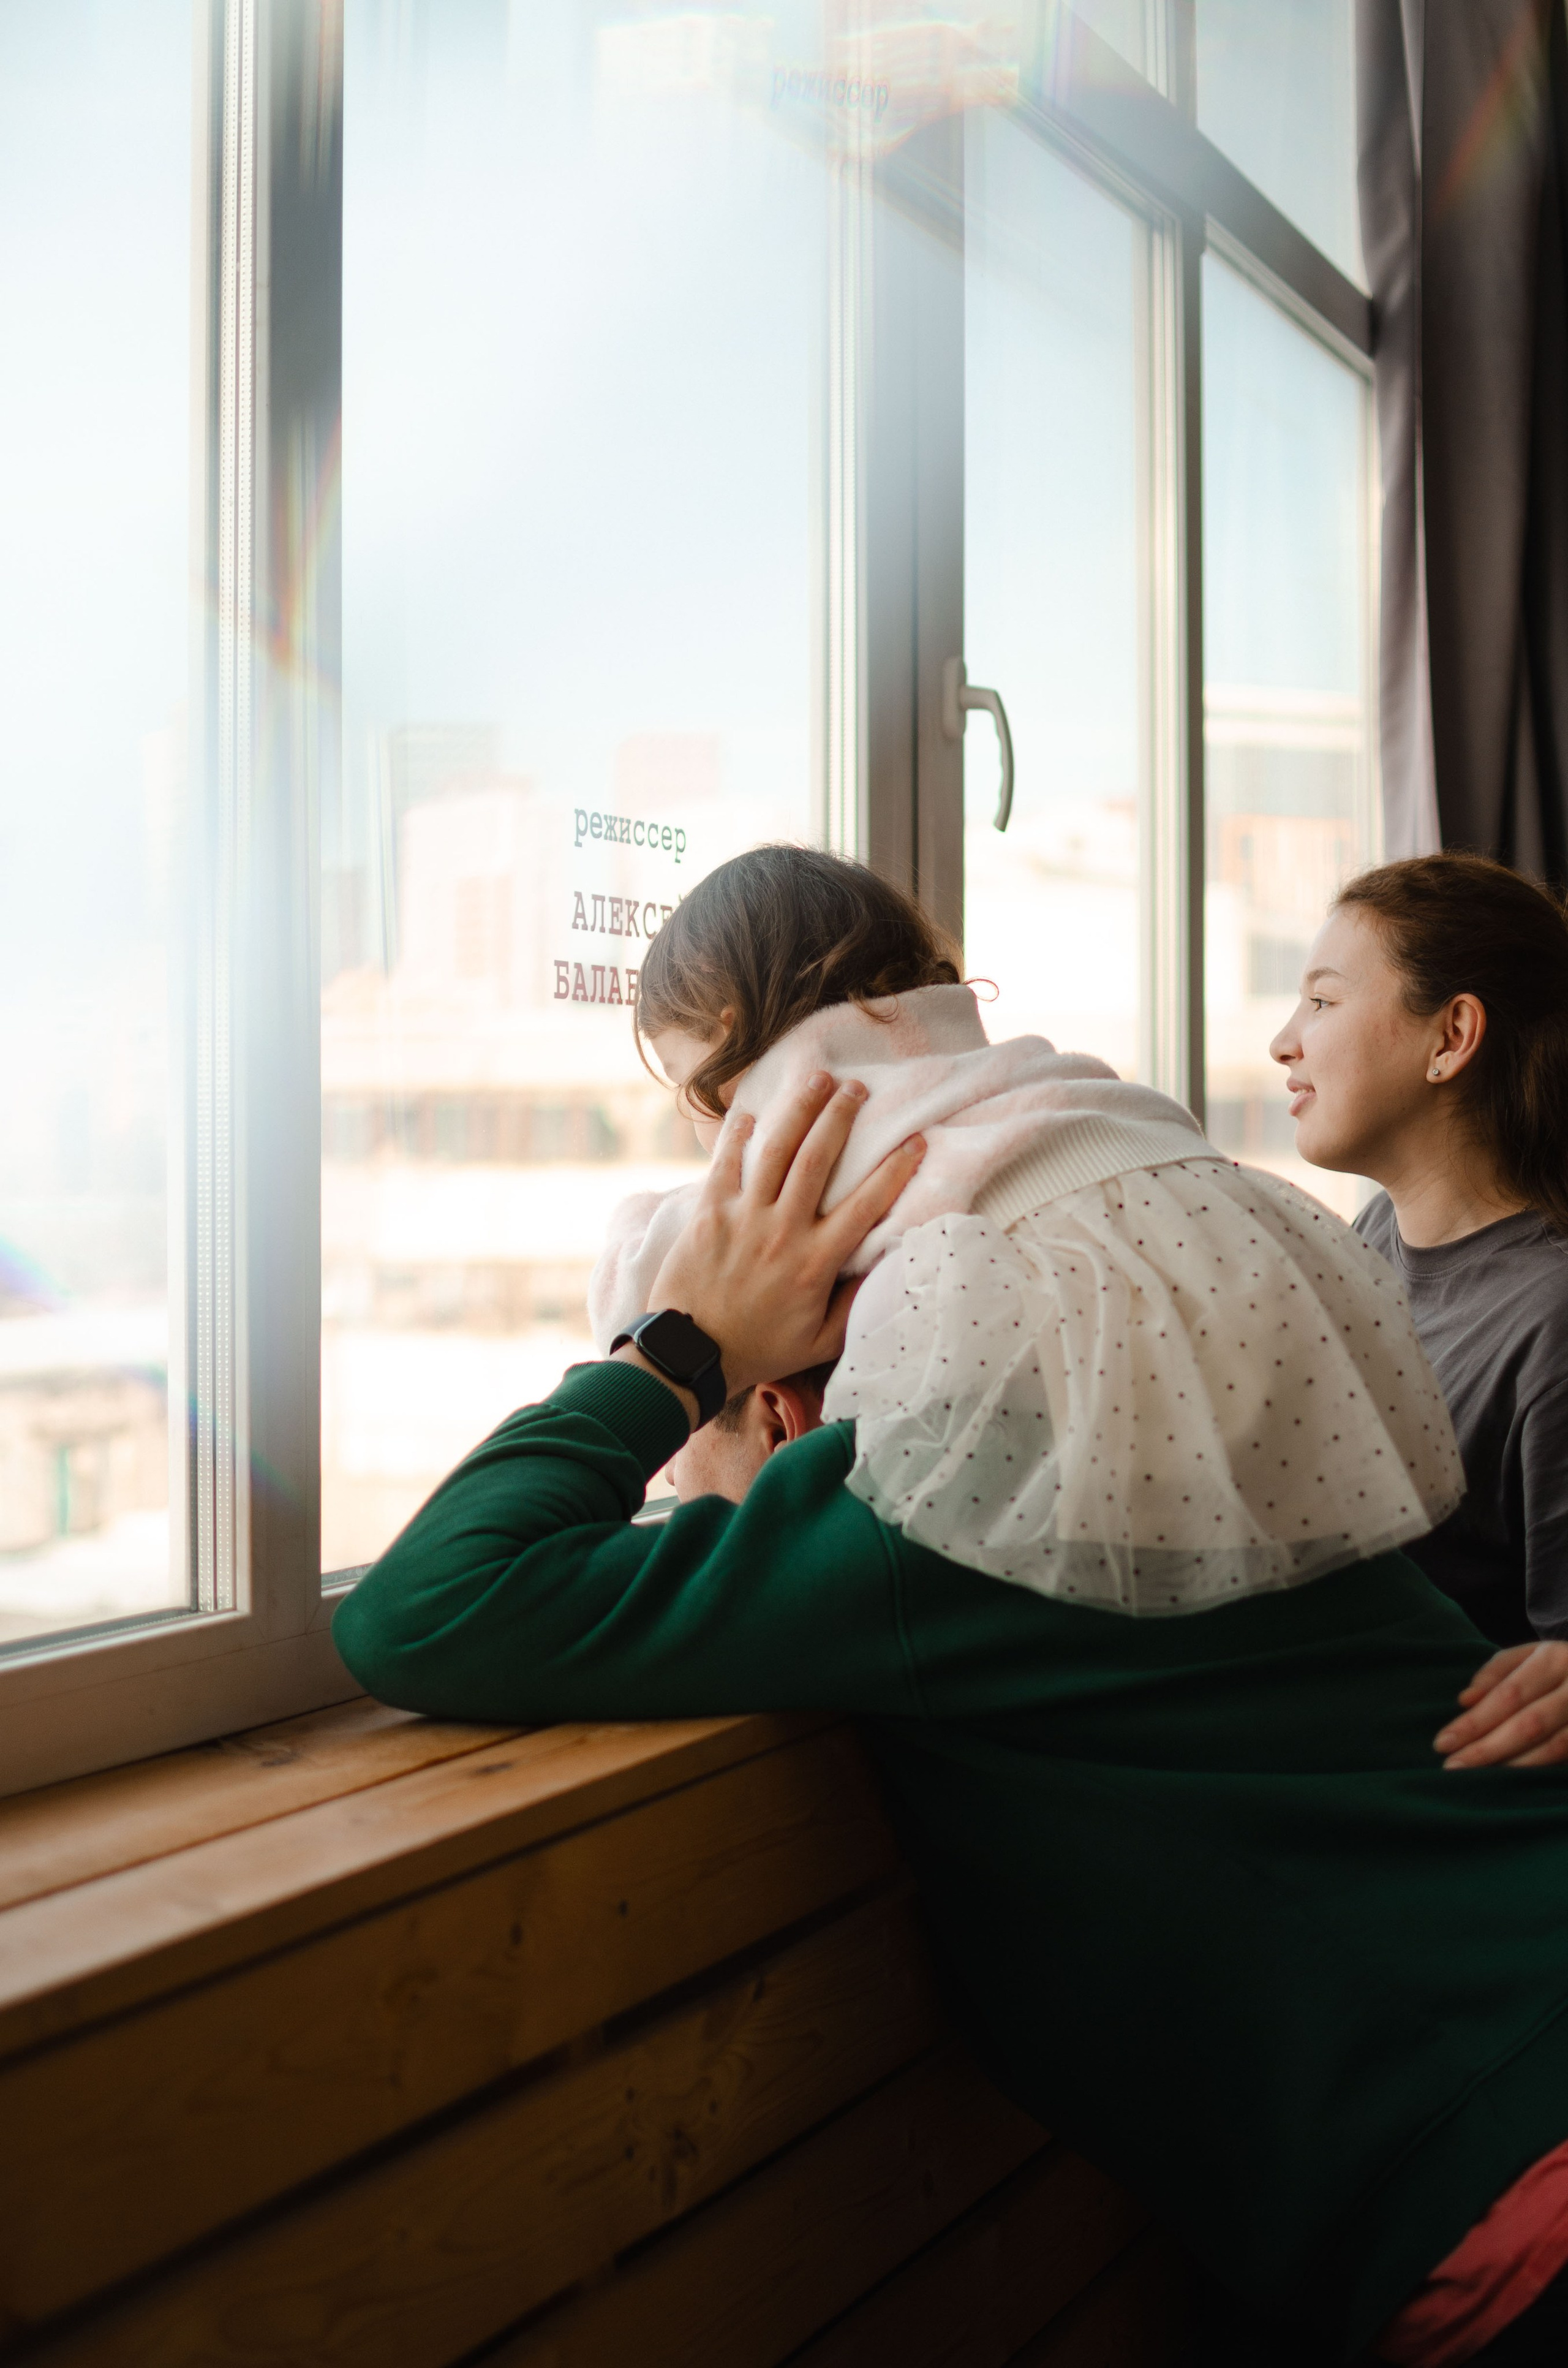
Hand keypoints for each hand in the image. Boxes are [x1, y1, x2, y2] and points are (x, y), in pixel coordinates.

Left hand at [642, 1069, 925, 1398]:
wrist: (692, 1355)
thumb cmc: (760, 1350)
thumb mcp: (819, 1342)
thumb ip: (853, 1306)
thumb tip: (884, 1269)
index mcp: (815, 1262)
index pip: (866, 1205)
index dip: (895, 1170)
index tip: (916, 1140)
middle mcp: (782, 1231)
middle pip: (818, 1159)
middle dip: (841, 1117)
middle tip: (858, 1088)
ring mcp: (743, 1218)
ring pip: (776, 1151)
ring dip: (798, 1110)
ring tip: (816, 1079)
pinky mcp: (708, 1214)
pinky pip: (725, 1164)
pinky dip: (738, 1136)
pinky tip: (750, 1113)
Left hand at [1434, 1640, 1567, 1767]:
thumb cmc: (1558, 1666)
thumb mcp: (1529, 1655)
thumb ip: (1495, 1673)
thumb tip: (1465, 1700)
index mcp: (1555, 1659)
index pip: (1508, 1695)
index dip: (1475, 1721)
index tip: (1442, 1743)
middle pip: (1528, 1724)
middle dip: (1487, 1749)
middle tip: (1452, 1767)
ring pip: (1553, 1748)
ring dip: (1512, 1766)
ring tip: (1477, 1778)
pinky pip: (1565, 1758)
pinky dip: (1539, 1771)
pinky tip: (1513, 1782)